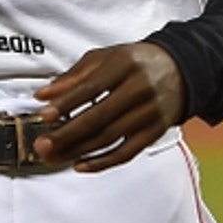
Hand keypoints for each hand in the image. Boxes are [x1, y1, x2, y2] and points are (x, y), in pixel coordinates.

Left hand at [32, 42, 184, 172]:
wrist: (179, 70)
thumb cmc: (134, 63)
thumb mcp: (104, 58)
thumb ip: (73, 76)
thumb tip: (44, 95)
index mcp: (123, 65)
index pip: (91, 87)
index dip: (66, 103)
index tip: (44, 114)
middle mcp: (139, 89)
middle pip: (99, 117)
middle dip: (67, 134)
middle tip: (43, 145)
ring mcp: (149, 113)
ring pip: (109, 138)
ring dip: (78, 151)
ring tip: (54, 157)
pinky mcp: (155, 132)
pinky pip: (126, 153)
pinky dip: (102, 162)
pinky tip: (80, 164)